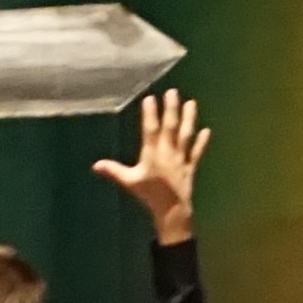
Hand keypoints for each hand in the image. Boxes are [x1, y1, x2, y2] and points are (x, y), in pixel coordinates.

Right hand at [94, 89, 206, 244]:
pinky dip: (202, 142)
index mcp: (153, 154)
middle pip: (170, 127)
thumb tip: (96, 165)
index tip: (150, 99)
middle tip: (172, 92)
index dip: (150, 113)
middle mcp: (168, 152)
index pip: (151, 129)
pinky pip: (197, 152)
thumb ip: (114, 171)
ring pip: (186, 135)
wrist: (172, 210)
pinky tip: (207, 130)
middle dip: (171, 109)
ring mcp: (181, 158)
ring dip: (189, 119)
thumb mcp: (129, 182)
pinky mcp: (190, 166)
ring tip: (192, 103)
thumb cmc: (148, 195)